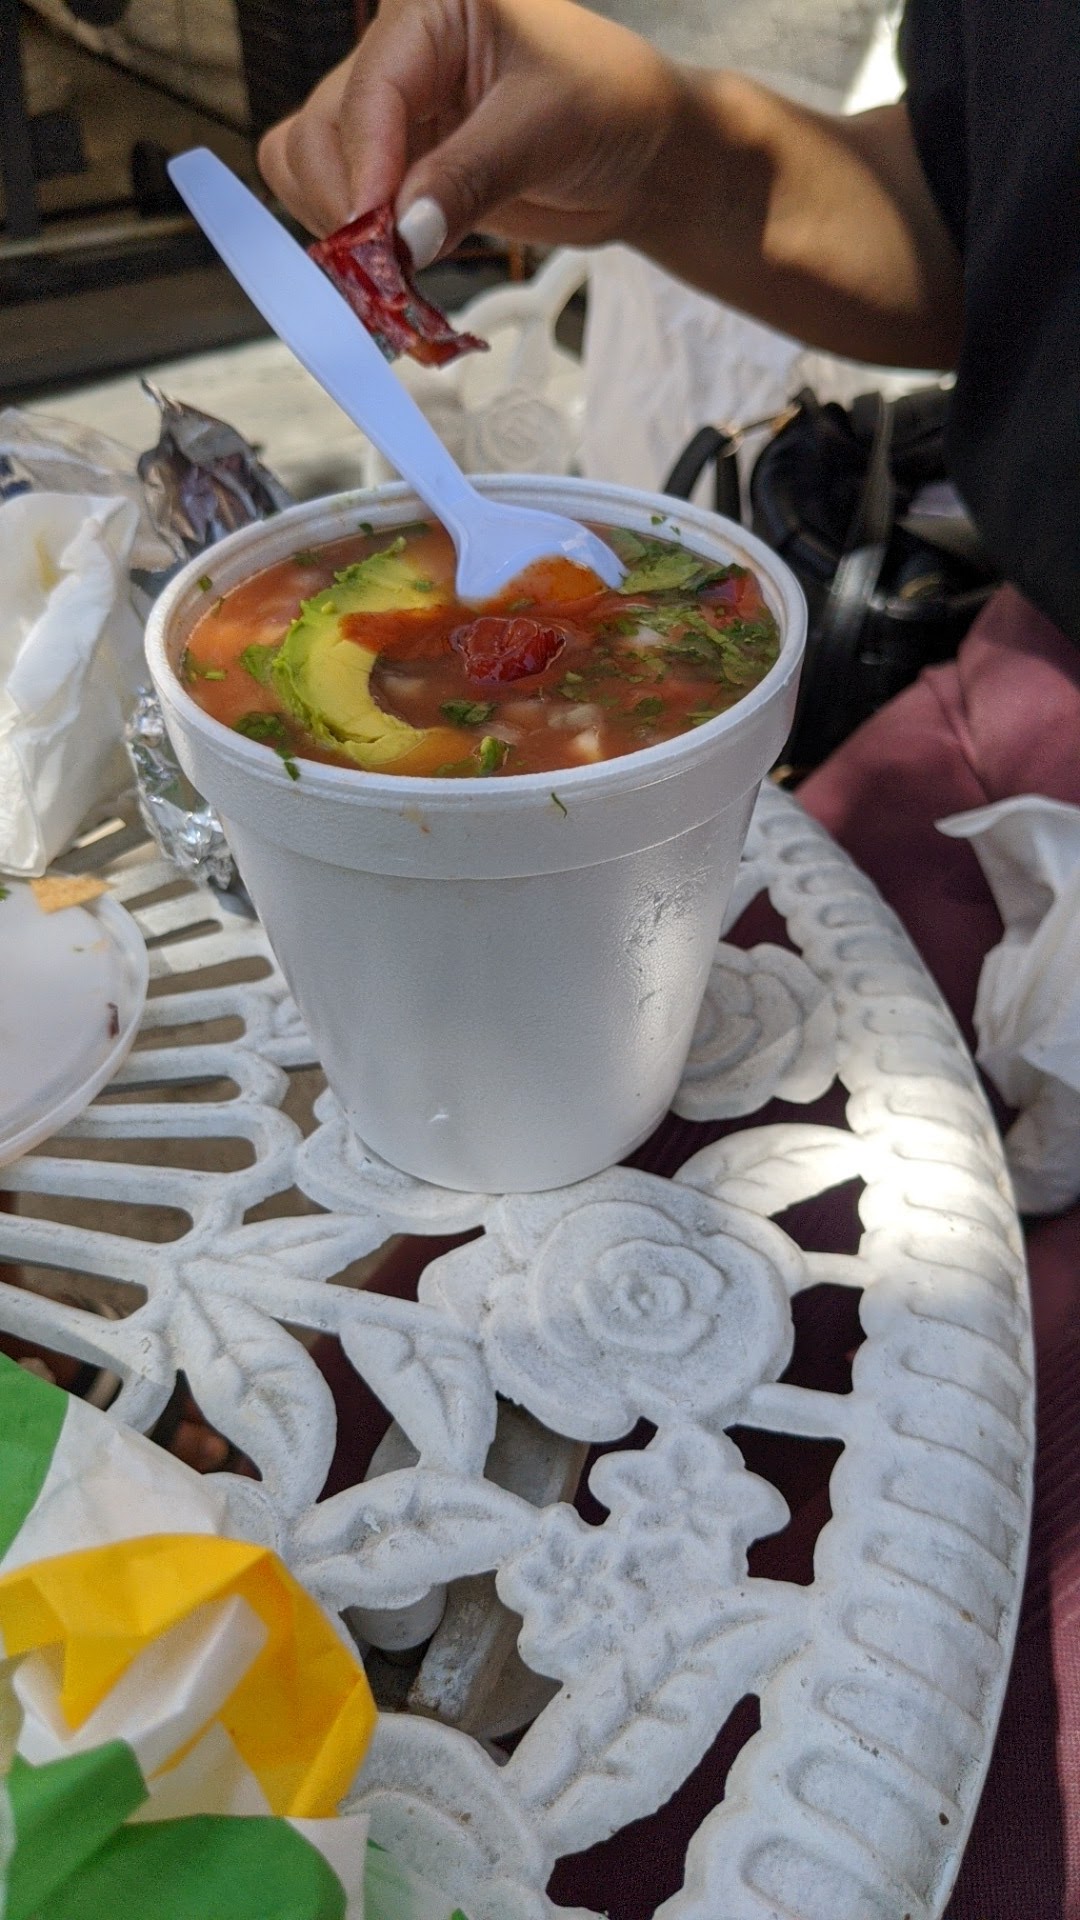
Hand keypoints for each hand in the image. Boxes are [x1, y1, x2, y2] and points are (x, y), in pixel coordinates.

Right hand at [257, 0, 681, 259]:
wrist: (645, 157)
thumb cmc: (615, 109)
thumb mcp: (548, 130)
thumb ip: (469, 179)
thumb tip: (403, 235)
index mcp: (434, 5)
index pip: (370, 86)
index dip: (364, 167)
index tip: (379, 236)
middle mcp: (400, 50)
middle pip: (320, 128)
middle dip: (349, 205)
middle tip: (391, 269)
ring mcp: (393, 112)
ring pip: (310, 166)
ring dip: (345, 229)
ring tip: (400, 272)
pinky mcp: (397, 166)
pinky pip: (337, 201)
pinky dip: (354, 242)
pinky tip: (398, 264)